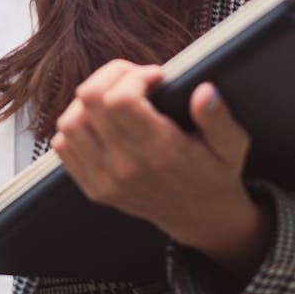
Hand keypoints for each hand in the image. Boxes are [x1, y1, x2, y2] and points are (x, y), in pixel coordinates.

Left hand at [52, 60, 273, 279]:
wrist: (201, 218)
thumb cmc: (214, 174)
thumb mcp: (231, 145)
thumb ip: (218, 118)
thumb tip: (204, 92)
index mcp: (159, 151)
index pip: (119, 98)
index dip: (133, 75)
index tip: (154, 77)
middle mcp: (126, 166)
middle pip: (90, 100)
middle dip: (111, 76)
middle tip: (134, 80)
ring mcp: (105, 179)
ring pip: (70, 122)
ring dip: (89, 100)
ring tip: (116, 98)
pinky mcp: (93, 187)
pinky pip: (64, 146)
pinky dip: (76, 126)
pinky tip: (102, 121)